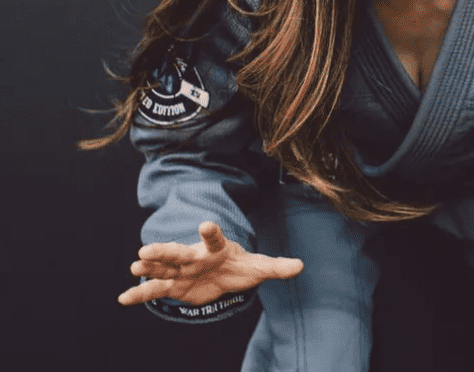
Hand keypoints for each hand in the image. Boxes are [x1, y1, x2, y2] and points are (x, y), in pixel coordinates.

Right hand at [118, 221, 303, 306]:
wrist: (224, 277)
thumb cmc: (240, 267)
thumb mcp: (259, 267)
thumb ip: (277, 266)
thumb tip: (302, 266)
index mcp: (217, 248)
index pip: (215, 238)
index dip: (211, 232)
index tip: (207, 223)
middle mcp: (195, 256)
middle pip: (179, 252)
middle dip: (163, 251)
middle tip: (145, 249)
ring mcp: (182, 270)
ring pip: (163, 268)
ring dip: (149, 268)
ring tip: (135, 266)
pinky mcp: (174, 286)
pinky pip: (156, 290)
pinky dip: (140, 294)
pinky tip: (124, 299)